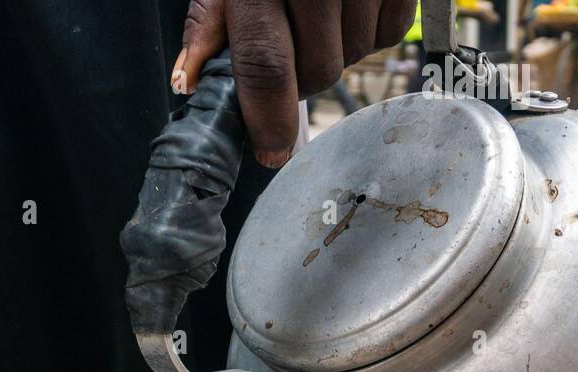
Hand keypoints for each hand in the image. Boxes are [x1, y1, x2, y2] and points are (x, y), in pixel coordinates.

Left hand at [175, 0, 416, 166]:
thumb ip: (209, 20)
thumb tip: (188, 81)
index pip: (267, 63)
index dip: (268, 117)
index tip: (270, 151)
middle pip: (317, 69)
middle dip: (301, 77)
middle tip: (291, 46)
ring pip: (354, 55)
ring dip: (335, 48)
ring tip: (319, 10)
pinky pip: (389, 31)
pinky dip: (368, 27)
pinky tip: (349, 0)